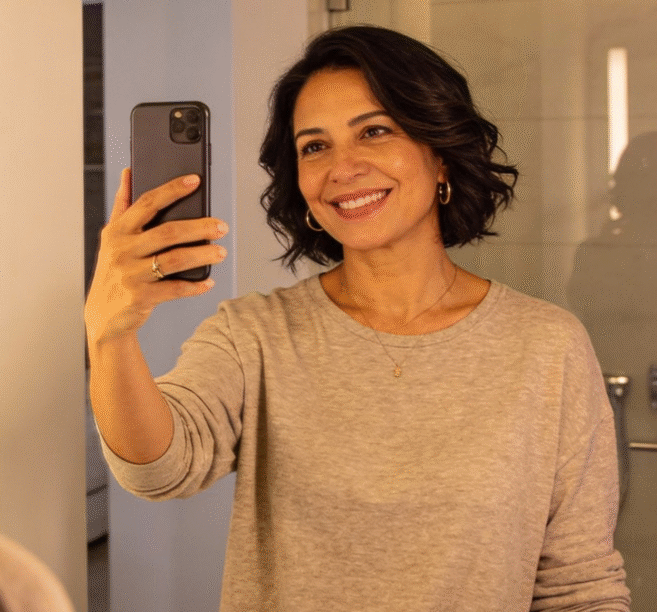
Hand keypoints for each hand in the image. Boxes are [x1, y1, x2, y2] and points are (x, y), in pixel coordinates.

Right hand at [84, 168, 228, 343]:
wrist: (103, 316)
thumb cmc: (113, 272)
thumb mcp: (112, 238)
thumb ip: (122, 206)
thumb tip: (128, 173)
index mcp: (118, 231)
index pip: (147, 203)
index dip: (171, 190)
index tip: (194, 181)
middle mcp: (123, 251)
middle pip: (168, 232)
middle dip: (199, 227)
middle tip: (221, 226)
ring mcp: (131, 274)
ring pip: (174, 260)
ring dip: (202, 255)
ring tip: (220, 252)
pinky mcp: (140, 297)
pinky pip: (175, 289)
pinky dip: (195, 286)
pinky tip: (209, 282)